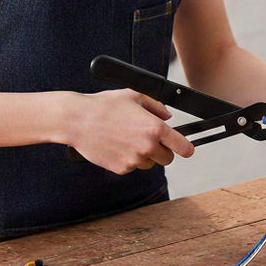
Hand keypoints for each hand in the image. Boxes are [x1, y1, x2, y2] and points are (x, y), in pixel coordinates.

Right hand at [65, 89, 194, 173]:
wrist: (78, 120)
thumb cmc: (104, 105)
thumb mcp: (134, 96)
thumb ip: (156, 106)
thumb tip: (168, 116)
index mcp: (154, 128)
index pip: (182, 147)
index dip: (187, 148)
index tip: (186, 149)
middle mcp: (147, 146)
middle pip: (167, 159)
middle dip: (162, 151)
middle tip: (149, 140)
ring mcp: (134, 160)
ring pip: (149, 163)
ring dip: (144, 155)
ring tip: (127, 139)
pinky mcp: (121, 168)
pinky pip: (132, 167)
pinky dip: (128, 160)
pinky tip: (117, 145)